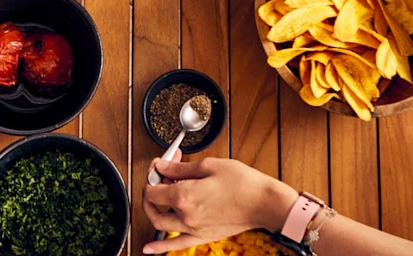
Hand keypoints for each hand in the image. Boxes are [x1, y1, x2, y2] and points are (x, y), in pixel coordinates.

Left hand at [142, 158, 297, 253]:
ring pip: (161, 225)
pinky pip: (177, 245)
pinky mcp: (204, 236)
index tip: (159, 167)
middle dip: (149, 192)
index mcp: (184, 196)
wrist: (264, 203)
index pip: (153, 189)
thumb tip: (163, 167)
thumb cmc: (242, 183)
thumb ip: (180, 168)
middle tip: (157, 180)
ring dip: (153, 212)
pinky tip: (148, 249)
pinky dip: (160, 248)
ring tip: (155, 201)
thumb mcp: (208, 165)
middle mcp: (185, 216)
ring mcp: (194, 229)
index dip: (152, 175)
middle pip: (153, 207)